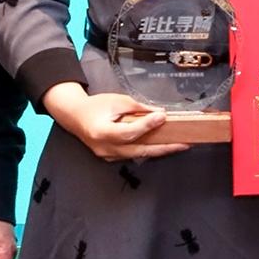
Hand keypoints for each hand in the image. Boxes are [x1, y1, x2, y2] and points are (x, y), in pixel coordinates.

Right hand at [43, 83, 189, 161]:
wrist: (75, 117)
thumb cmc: (94, 106)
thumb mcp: (116, 101)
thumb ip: (137, 107)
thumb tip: (158, 113)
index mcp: (102, 132)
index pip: (129, 132)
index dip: (147, 125)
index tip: (162, 117)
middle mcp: (105, 148)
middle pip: (139, 151)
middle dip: (164, 148)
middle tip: (183, 144)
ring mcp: (108, 156)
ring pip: (138, 155)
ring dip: (159, 150)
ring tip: (179, 145)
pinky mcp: (112, 158)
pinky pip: (133, 155)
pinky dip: (148, 150)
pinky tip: (162, 146)